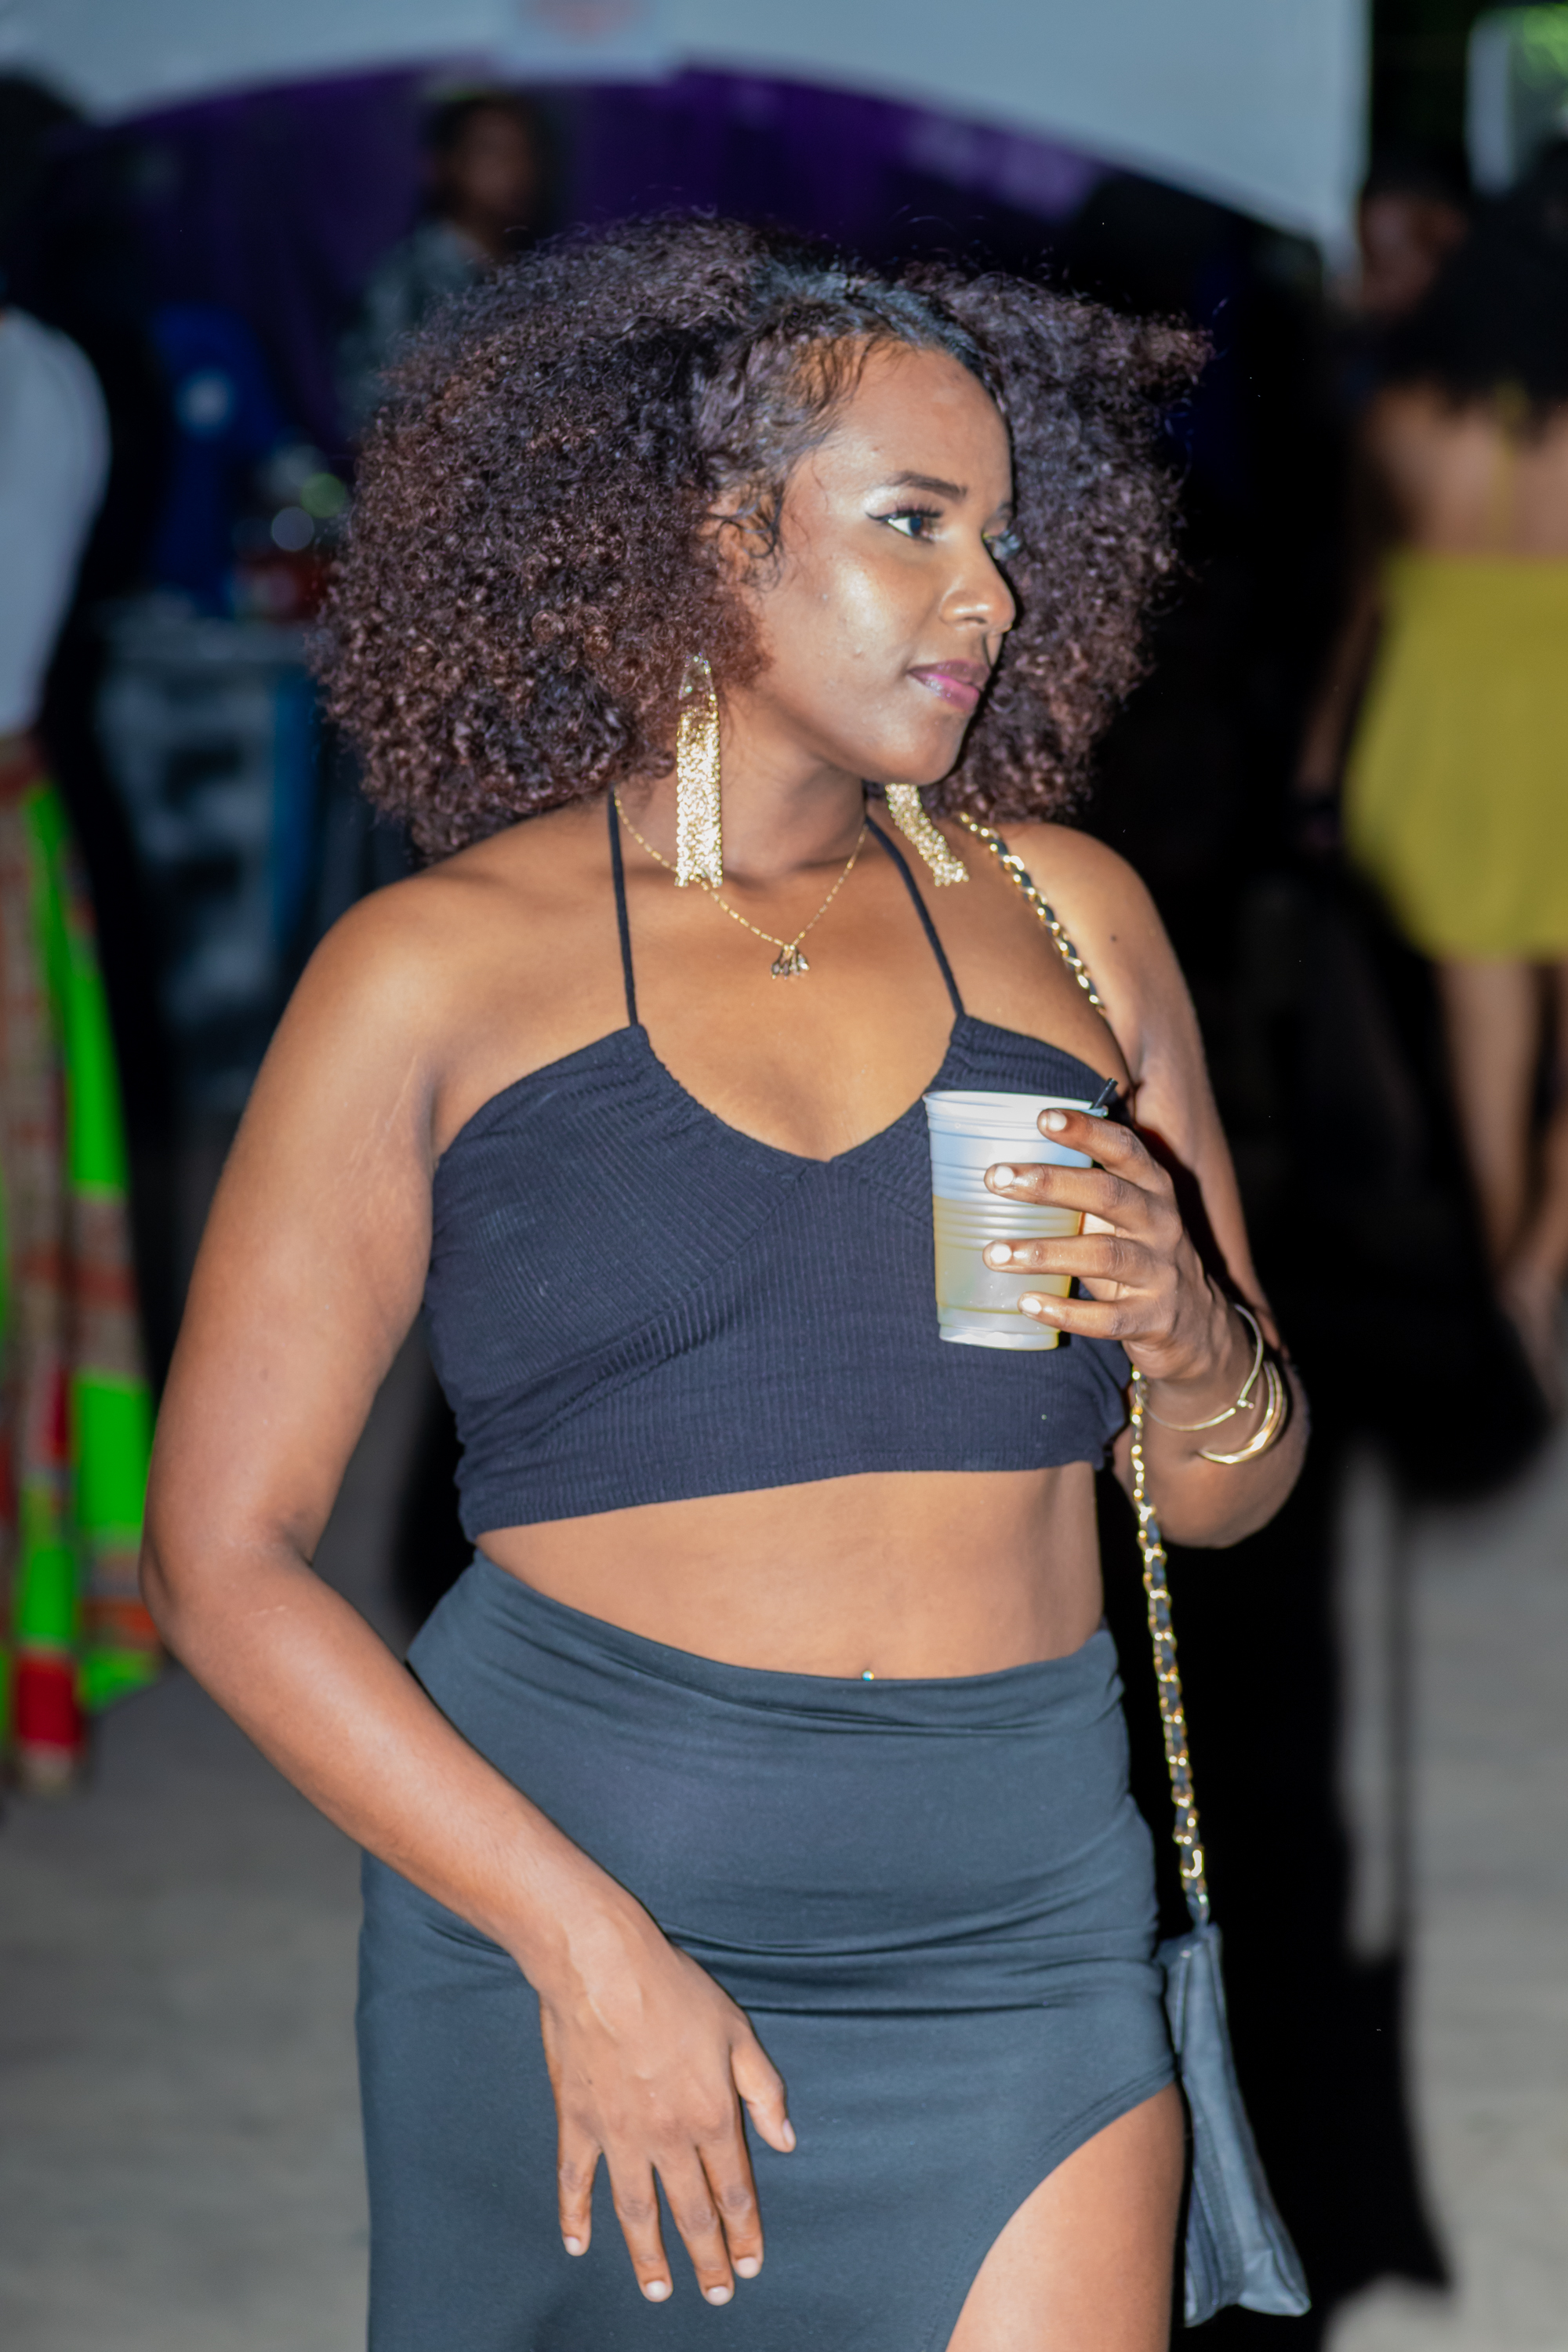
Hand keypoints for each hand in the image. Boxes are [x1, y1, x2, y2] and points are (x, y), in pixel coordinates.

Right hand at [535, 1896, 794, 2306]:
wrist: (603, 1965)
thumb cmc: (674, 1988)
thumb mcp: (738, 2031)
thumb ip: (764, 2091)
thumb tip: (785, 2141)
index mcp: (711, 2115)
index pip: (735, 2191)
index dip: (746, 2233)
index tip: (751, 2265)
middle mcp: (667, 2136)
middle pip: (692, 2211)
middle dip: (707, 2258)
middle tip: (717, 2293)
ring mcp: (619, 2134)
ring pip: (637, 2211)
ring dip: (649, 2256)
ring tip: (658, 2291)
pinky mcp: (577, 2122)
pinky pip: (575, 2180)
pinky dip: (574, 2214)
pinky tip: (578, 2244)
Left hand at [982, 1107, 1237, 1397]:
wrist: (1195, 1323)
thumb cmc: (1139, 1253)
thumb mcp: (1127, 1212)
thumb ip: (1086, 1187)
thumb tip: (1010, 1164)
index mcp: (1153, 1188)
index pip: (1124, 1149)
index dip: (1087, 1131)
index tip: (1042, 1118)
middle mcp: (1161, 1223)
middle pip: (1107, 1195)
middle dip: (1049, 1184)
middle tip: (995, 1178)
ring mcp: (1160, 1273)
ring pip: (1103, 1256)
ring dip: (1044, 1252)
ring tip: (994, 1253)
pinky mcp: (1152, 1318)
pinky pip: (1107, 1317)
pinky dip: (1065, 1312)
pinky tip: (1026, 1303)